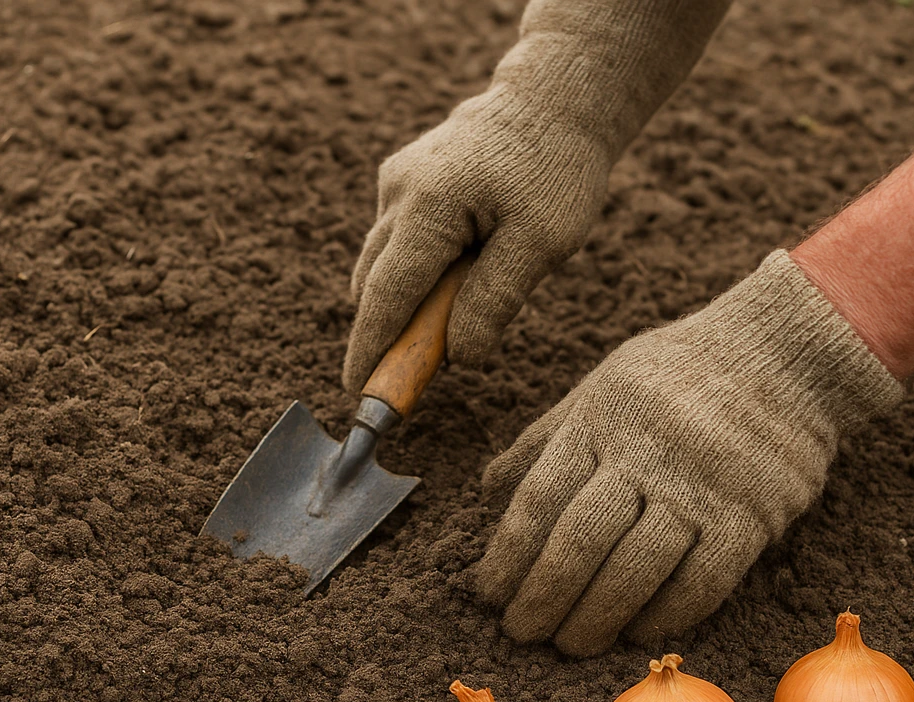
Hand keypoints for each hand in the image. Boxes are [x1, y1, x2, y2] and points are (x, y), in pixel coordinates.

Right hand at [342, 88, 608, 394]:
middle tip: (421, 371)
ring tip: (455, 315)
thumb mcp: (542, 243)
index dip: (371, 349)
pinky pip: (397, 244)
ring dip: (407, 303)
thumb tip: (457, 356)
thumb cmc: (556, 170)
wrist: (556, 98)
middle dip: (388, 333)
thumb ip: (494, 301)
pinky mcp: (403, 181)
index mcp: (429, 206)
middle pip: (374, 285)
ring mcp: (396, 183)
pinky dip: (417, 273)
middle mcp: (399, 192)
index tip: (357, 391)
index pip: (388, 296)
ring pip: (382, 266)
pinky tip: (460, 270)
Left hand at [476, 251, 901, 655]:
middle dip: (543, 596)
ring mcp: (702, 486)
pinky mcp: (752, 516)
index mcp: (601, 420)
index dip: (508, 554)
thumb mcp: (600, 388)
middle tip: (520, 632)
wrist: (785, 355)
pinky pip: (702, 582)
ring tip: (569, 646)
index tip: (488, 592)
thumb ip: (544, 439)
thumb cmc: (674, 376)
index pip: (540, 499)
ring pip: (635, 569)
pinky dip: (664, 616)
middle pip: (581, 541)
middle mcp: (646, 453)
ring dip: (595, 618)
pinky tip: (635, 633)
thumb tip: (488, 490)